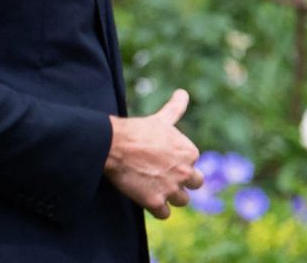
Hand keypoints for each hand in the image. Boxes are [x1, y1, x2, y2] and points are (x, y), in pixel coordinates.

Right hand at [104, 89, 202, 218]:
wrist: (112, 144)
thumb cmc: (135, 130)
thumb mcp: (160, 119)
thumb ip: (175, 108)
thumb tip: (183, 92)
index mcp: (189, 152)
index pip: (193, 164)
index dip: (178, 162)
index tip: (162, 158)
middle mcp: (185, 171)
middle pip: (194, 184)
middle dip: (181, 181)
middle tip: (161, 175)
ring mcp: (171, 188)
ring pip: (181, 200)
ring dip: (170, 196)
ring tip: (152, 186)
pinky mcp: (156, 202)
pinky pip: (165, 214)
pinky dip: (157, 209)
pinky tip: (145, 197)